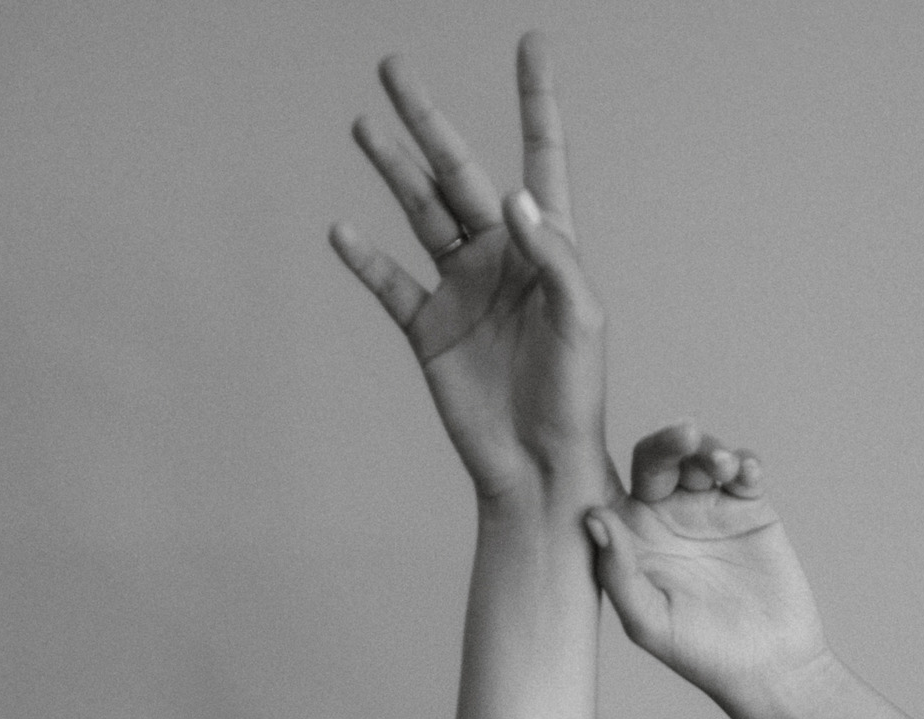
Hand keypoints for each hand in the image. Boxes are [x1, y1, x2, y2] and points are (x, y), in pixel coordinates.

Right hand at [329, 36, 616, 514]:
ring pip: (420, 212)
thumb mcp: (580, 322)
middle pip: (459, 171)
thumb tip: (514, 197)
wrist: (540, 469)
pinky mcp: (429, 330)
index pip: (541, 158)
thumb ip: (553, 255)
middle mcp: (500, 258)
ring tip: (366, 124)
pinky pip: (390, 284)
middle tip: (394, 66)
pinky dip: (364, 259)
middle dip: (427, 119)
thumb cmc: (574, 399)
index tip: (532, 44)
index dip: (535, 101)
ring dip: (392, 168)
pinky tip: (343, 229)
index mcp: (546, 248)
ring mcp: (461, 290)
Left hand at [582, 426, 832, 711]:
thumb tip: (593, 517)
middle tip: (688, 436)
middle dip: (670, 442)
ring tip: (723, 465)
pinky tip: (746, 474)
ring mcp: (708, 511)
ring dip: (708, 448)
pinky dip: (744, 463)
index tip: (637, 458)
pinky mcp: (750, 510)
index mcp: (633, 541)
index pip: (614, 485)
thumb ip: (617, 572)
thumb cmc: (701, 655)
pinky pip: (743, 472)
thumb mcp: (649, 622)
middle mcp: (666, 519)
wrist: (771, 668)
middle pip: (657, 460)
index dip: (618, 463)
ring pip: (700, 457)